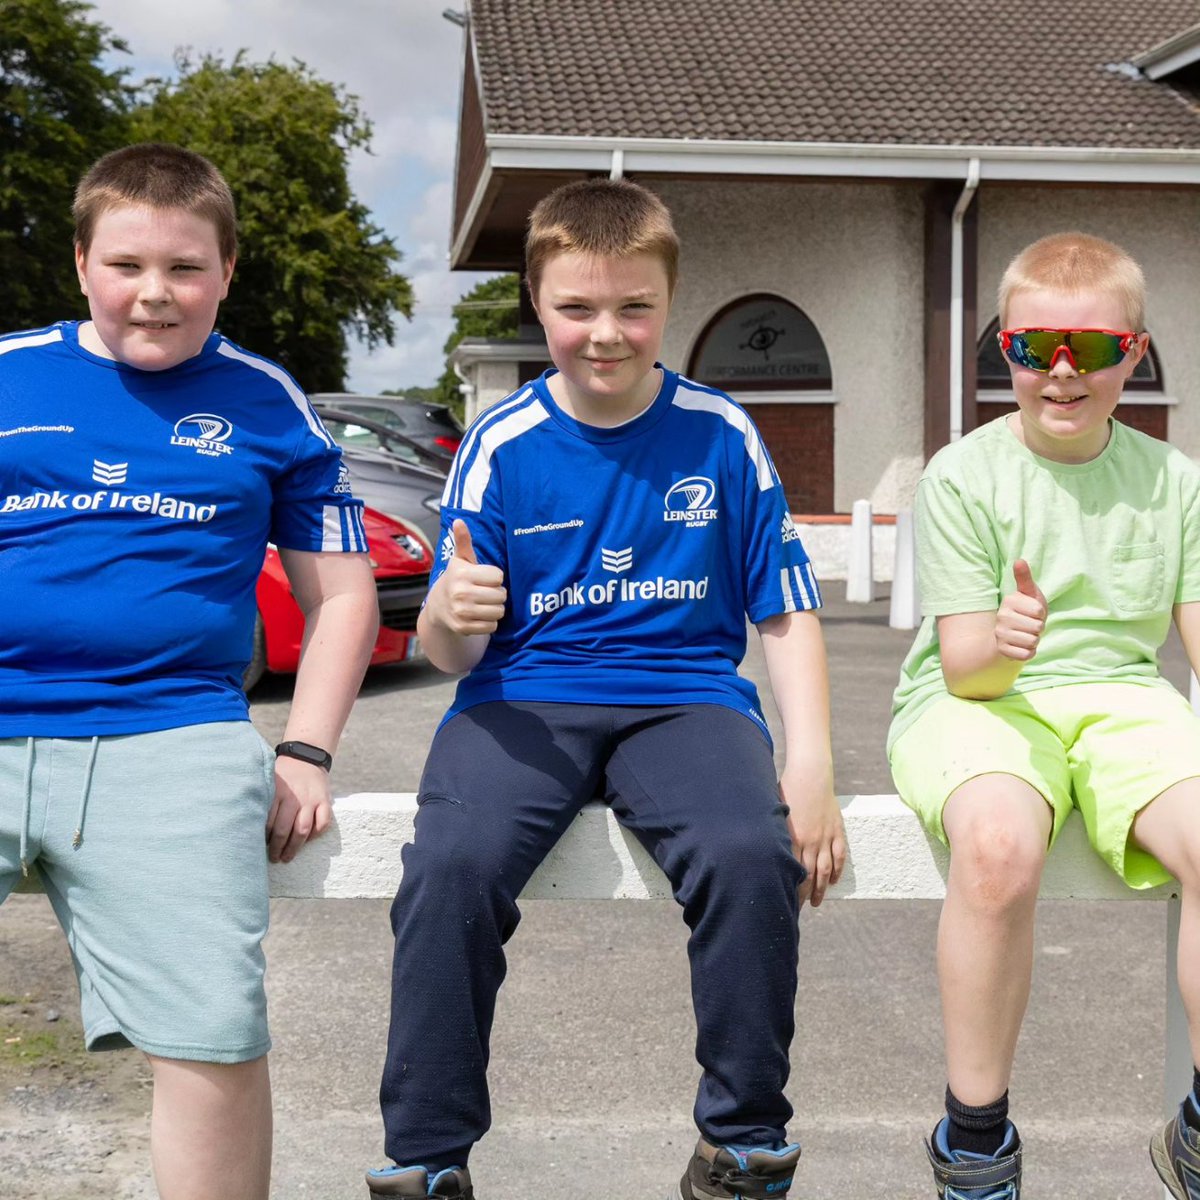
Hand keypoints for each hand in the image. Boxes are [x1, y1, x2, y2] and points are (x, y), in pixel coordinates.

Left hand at [266, 755, 332, 863]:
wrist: (305, 756)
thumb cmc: (282, 774)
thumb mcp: (268, 781)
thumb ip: (260, 799)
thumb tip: (245, 823)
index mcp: (277, 792)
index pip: (268, 822)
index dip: (264, 838)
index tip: (258, 848)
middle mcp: (294, 797)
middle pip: (284, 829)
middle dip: (277, 848)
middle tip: (273, 858)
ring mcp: (311, 799)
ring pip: (302, 829)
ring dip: (294, 847)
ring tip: (287, 857)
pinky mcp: (324, 800)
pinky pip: (323, 822)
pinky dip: (316, 834)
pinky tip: (308, 840)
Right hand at [433, 519, 506, 635]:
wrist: (437, 607)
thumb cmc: (456, 579)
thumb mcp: (459, 560)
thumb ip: (463, 541)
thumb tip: (459, 521)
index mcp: (462, 574)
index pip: (498, 576)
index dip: (494, 577)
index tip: (484, 578)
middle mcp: (460, 593)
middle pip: (501, 595)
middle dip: (497, 593)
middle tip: (485, 592)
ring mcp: (461, 612)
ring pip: (499, 611)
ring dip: (495, 608)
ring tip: (484, 603)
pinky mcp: (463, 628)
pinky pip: (492, 626)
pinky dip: (489, 622)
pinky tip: (479, 615)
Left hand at [781, 768, 844, 907]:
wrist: (811, 774)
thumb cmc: (788, 791)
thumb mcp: (775, 812)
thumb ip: (772, 833)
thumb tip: (761, 850)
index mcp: (793, 838)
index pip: (791, 871)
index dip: (788, 889)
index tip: (783, 901)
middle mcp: (810, 841)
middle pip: (808, 875)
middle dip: (803, 895)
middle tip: (798, 909)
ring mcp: (825, 837)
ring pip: (825, 870)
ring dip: (821, 888)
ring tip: (816, 902)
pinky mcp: (837, 830)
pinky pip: (839, 855)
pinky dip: (837, 870)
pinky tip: (832, 881)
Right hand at [995, 559, 1046, 661]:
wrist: (1011, 632)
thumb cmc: (1026, 610)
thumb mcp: (1029, 593)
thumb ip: (1025, 578)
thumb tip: (1019, 560)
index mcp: (1009, 602)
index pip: (1039, 611)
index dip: (1041, 613)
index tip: (1033, 612)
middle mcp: (1001, 618)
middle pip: (1037, 628)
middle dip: (1038, 628)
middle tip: (1029, 624)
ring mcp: (1000, 634)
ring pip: (1032, 641)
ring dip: (1034, 640)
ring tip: (1026, 634)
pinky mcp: (1002, 650)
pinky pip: (1026, 654)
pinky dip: (1029, 652)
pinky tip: (1022, 645)